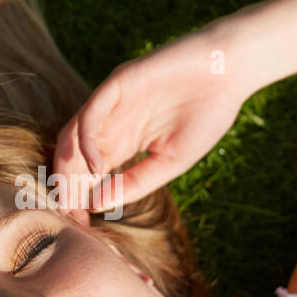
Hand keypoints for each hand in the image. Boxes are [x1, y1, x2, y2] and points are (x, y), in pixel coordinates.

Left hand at [53, 19, 254, 211]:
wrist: (228, 71)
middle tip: (69, 216)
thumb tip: (95, 206)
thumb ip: (134, 183)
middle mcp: (110, 123)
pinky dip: (85, 141)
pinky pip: (90, 114)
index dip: (80, 198)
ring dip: (68, 168)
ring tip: (72, 196)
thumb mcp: (170, 161)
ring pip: (72, 136)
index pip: (88, 173)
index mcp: (122, 142)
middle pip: (73, 157)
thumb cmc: (206, 115)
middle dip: (68, 188)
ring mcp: (111, 103)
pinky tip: (94, 167)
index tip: (80, 225)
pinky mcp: (116, 83)